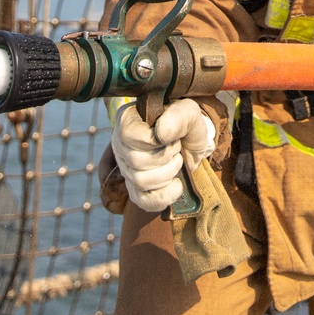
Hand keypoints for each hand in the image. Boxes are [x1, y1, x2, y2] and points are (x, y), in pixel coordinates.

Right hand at [110, 98, 214, 213]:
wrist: (192, 144)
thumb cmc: (186, 125)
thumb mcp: (189, 113)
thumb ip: (178, 116)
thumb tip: (160, 134)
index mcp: (127, 120)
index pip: (128, 134)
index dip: (153, 140)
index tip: (171, 137)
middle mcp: (121, 145)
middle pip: (135, 161)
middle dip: (165, 157)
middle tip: (177, 148)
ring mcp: (126, 168)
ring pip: (140, 181)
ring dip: (168, 173)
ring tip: (176, 161)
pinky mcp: (135, 189)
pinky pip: (144, 201)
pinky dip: (165, 196)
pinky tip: (176, 184)